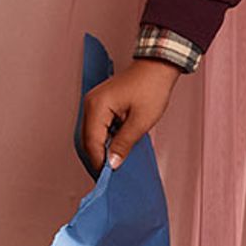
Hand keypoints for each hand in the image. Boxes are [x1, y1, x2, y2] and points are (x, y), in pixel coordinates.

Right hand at [80, 58, 181, 176]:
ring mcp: (94, 103)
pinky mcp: (101, 104)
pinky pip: (98, 126)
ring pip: (92, 134)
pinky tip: (116, 147)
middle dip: (98, 157)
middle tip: (111, 174)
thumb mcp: (140, 121)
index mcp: (97, 106)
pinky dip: (105, 138)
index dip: (99, 162)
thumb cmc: (152, 88)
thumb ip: (123, 144)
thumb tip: (111, 163)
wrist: (157, 67)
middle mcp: (90, 104)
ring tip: (115, 162)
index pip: (92, 142)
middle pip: (88, 139)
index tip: (107, 178)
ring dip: (102, 148)